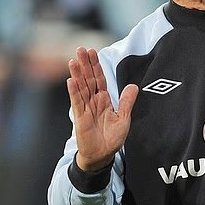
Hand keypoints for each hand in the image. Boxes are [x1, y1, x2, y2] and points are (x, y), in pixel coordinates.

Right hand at [67, 47, 138, 171]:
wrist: (102, 155)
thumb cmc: (112, 138)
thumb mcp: (124, 118)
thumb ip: (127, 102)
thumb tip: (133, 86)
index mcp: (104, 100)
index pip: (100, 79)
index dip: (96, 65)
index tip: (92, 51)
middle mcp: (94, 101)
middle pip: (88, 79)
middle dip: (85, 64)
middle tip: (80, 49)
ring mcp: (86, 109)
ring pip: (81, 88)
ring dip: (77, 74)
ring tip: (73, 60)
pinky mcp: (81, 118)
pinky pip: (78, 103)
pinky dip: (74, 92)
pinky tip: (71, 81)